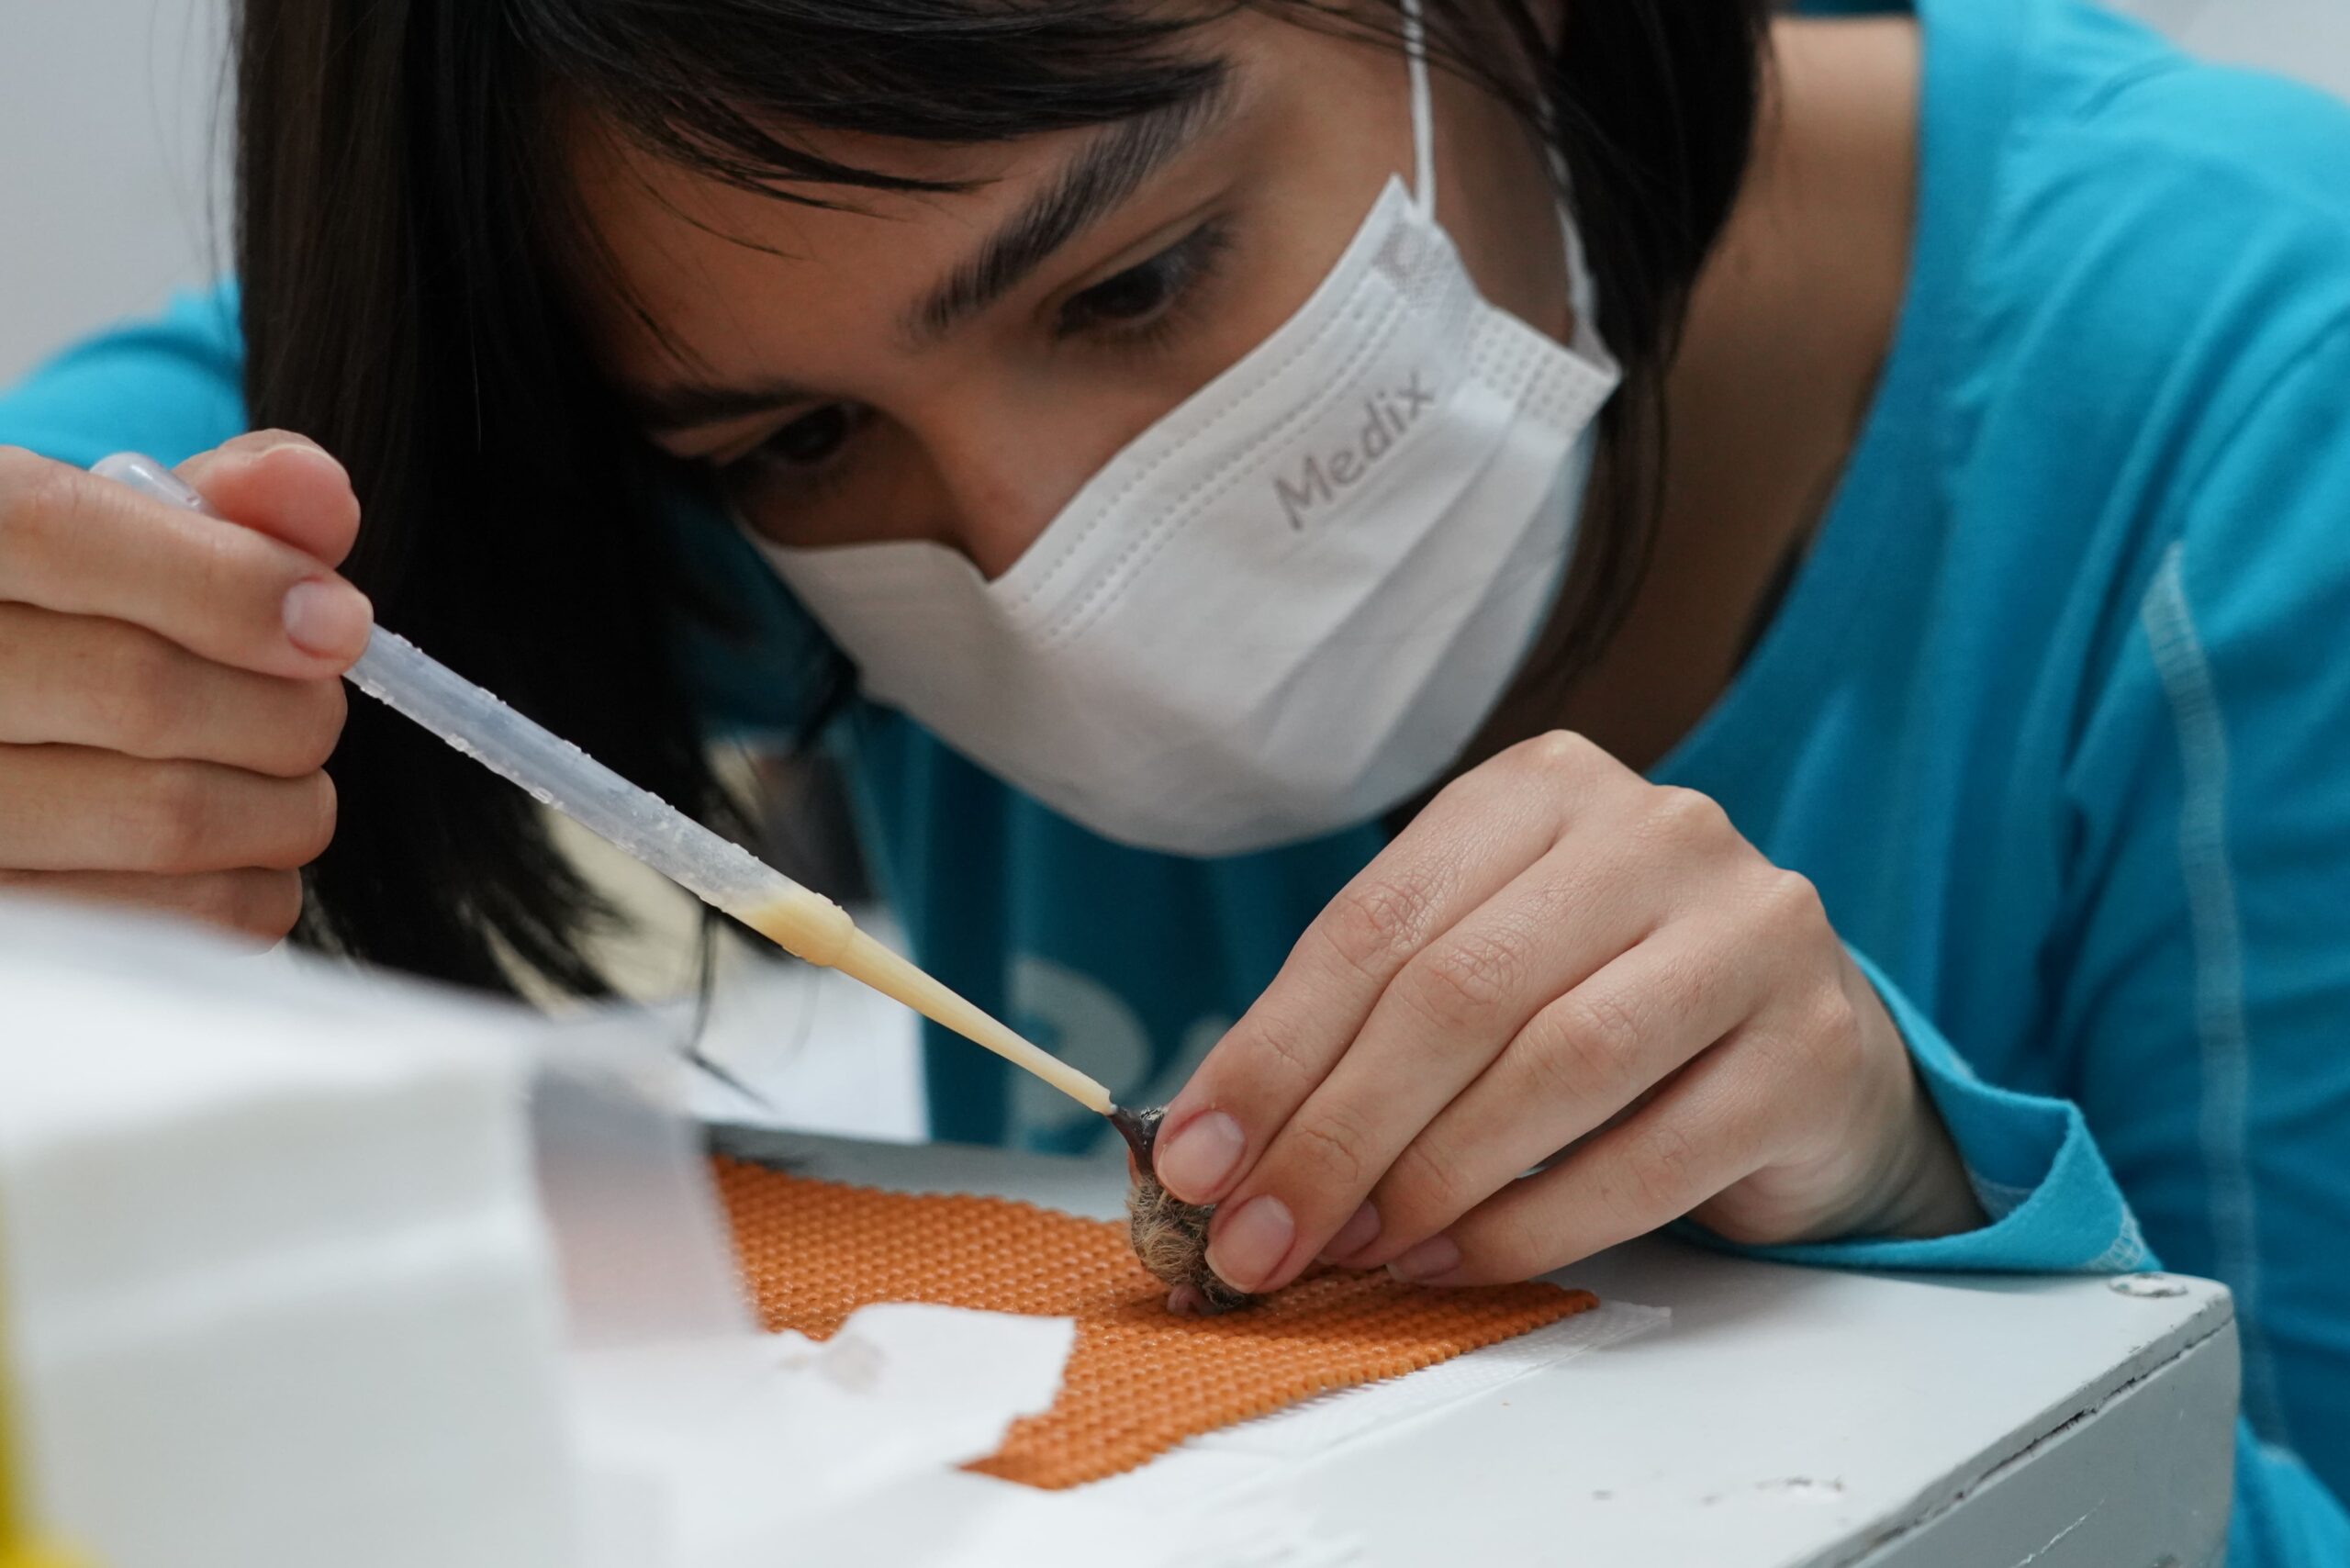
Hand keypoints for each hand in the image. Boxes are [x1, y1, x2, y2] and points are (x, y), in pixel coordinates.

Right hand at [0, 433, 367, 945]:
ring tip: (278, 778)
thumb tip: (317, 493)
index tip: (338, 623)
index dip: (225, 580)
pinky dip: (250, 886)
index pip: (54, 533)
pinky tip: (233, 851)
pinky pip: (172, 923)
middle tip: (310, 704)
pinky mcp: (7, 921)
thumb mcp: (111, 535)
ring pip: (170, 818)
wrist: (10, 735)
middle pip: (139, 689)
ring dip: (284, 802)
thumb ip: (219, 506)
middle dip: (285, 702)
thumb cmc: (60, 630)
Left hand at [1152, 731, 1982, 1297]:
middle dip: (1334, 1134)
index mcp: (1541, 788)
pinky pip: (1648, 1156)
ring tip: (1356, 1249)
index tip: (1194, 1161)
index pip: (1374, 923)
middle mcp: (1655, 832)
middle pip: (1455, 992)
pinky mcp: (1810, 1050)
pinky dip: (1534, 1225)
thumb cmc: (1605, 1006)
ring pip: (1554, 1065)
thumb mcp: (1478, 971)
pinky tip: (1459, 1260)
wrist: (1810, 1053)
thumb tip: (1216, 1151)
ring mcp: (1751, 931)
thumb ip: (1360, 1031)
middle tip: (1258, 1236)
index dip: (1272, 1052)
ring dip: (1429, 1180)